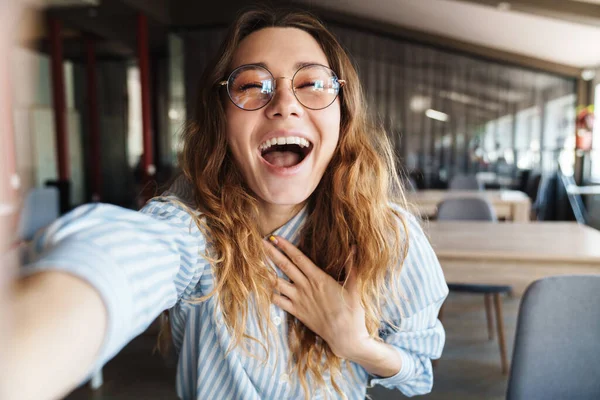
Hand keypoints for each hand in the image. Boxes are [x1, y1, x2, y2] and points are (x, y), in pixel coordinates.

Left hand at [263, 236, 369, 359]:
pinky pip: (278, 302)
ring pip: (277, 282)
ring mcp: (299, 300)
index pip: (298, 258)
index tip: (275, 237)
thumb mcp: (354, 287)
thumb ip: (351, 266)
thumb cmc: (352, 311)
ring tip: (255, 263)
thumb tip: (354, 248)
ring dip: (266, 271)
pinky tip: (263, 288)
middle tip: (258, 242)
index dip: (285, 246)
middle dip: (271, 253)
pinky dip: (270, 294)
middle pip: (284, 266)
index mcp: (318, 278)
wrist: (345, 337)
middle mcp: (305, 287)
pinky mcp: (296, 312)